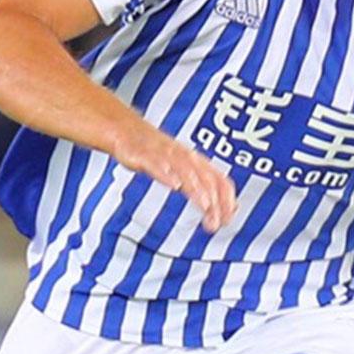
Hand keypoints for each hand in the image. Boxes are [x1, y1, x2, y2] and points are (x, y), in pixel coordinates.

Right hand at [117, 124, 236, 231]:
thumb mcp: (180, 167)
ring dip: (197, 189)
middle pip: (205, 178)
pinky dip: (167, 174)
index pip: (219, 179)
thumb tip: (215, 207)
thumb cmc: (155, 152)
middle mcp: (183, 156)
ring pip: (185, 171)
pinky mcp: (144, 155)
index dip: (227, 200)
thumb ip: (198, 185)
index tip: (228, 220)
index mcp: (195, 161)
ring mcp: (164, 154)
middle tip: (216, 224)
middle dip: (214, 202)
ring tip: (205, 206)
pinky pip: (156, 164)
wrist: (125, 130)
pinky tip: (174, 184)